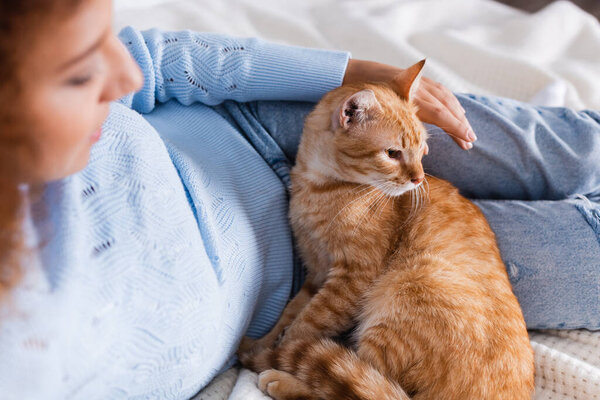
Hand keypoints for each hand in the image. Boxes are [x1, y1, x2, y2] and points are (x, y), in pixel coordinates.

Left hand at [343, 59, 475, 149]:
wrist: (353, 75)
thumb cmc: (363, 105)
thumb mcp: (380, 121)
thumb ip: (401, 136)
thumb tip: (424, 153)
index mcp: (407, 97)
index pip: (439, 115)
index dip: (456, 128)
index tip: (469, 141)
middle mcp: (416, 86)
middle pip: (445, 105)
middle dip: (460, 124)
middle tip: (472, 140)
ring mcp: (417, 80)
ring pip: (444, 96)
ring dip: (457, 113)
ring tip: (465, 128)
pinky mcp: (416, 77)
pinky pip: (438, 91)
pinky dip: (449, 102)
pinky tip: (455, 111)